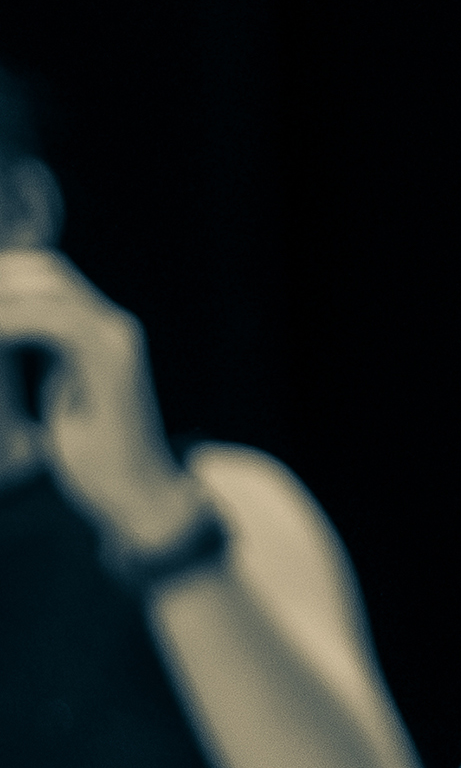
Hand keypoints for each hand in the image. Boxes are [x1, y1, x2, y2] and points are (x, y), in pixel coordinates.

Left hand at [0, 249, 204, 552]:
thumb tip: (20, 339)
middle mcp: (114, 325)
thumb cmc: (100, 459)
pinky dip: (13, 323)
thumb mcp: (64, 396)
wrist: (140, 496)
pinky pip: (54, 323)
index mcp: (103, 332)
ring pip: (50, 289)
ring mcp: (116, 340)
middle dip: (2, 279)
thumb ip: (51, 364)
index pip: (49, 279)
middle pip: (48, 271)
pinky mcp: (111, 362)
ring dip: (4, 300)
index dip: (7, 280)